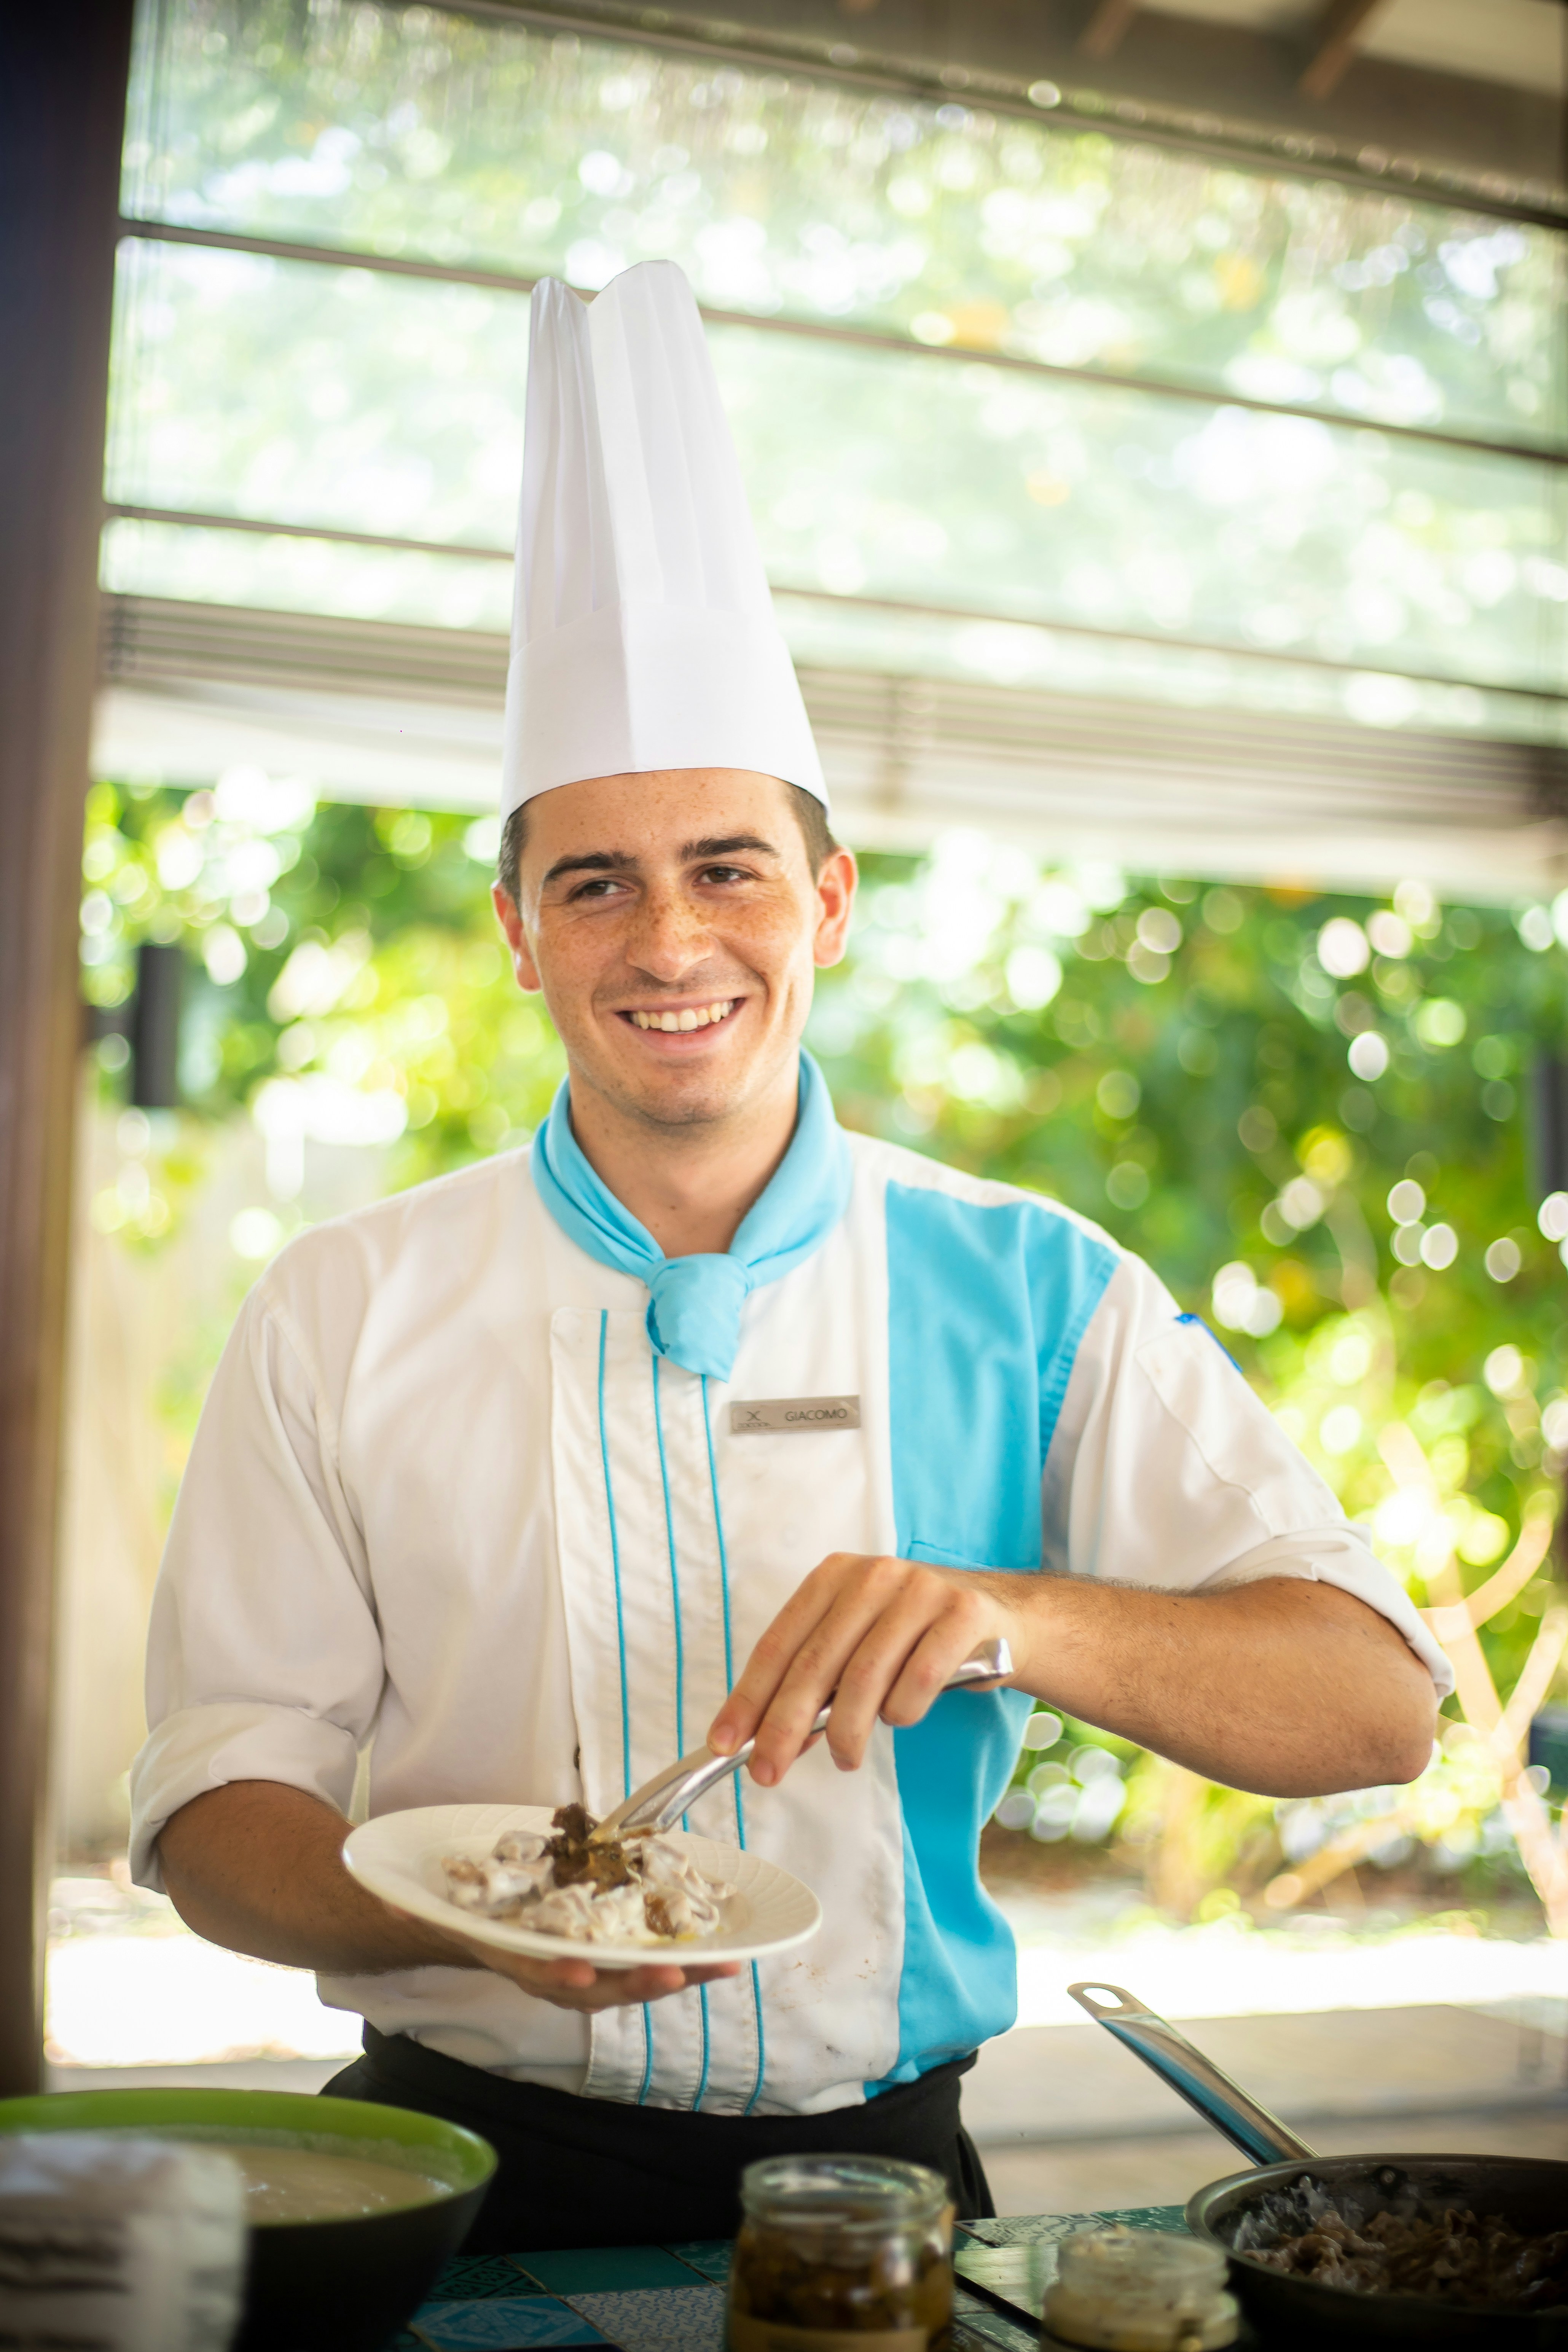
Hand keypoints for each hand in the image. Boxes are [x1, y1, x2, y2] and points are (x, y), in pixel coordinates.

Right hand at [393, 1905, 740, 2012]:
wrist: (454, 1919)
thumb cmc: (450, 1904)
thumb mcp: (426, 1901)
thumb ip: (415, 1903)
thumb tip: (392, 1902)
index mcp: (508, 1954)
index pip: (532, 1971)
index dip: (556, 1975)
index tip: (579, 1976)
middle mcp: (546, 1968)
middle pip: (597, 1985)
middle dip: (639, 1982)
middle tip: (680, 1974)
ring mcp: (575, 1965)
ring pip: (628, 1979)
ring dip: (673, 1975)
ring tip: (719, 1966)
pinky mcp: (597, 1951)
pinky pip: (640, 1961)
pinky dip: (677, 1959)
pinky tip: (714, 1954)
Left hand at [707, 1552, 1016, 1787]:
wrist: (1000, 1619)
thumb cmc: (913, 1638)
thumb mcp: (858, 1645)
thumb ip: (817, 1684)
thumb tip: (768, 1740)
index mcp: (834, 1576)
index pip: (779, 1644)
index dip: (748, 1697)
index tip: (724, 1744)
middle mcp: (873, 1575)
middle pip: (815, 1664)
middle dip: (785, 1727)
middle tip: (767, 1772)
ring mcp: (920, 1590)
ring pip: (864, 1677)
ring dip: (847, 1731)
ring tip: (844, 1758)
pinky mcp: (962, 1614)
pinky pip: (919, 1679)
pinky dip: (902, 1712)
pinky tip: (899, 1718)